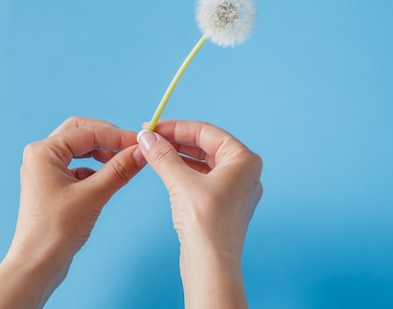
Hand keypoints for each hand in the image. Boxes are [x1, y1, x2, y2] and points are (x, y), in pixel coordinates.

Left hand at [0, 117, 145, 308]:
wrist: (37, 264)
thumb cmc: (57, 229)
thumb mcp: (94, 194)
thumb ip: (120, 169)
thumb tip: (143, 151)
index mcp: (44, 151)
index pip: (89, 132)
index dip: (118, 136)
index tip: (142, 143)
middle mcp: (42, 156)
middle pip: (81, 133)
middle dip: (108, 138)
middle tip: (131, 147)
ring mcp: (46, 171)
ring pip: (80, 149)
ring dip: (103, 152)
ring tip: (124, 162)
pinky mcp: (53, 186)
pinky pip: (79, 167)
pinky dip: (96, 168)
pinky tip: (109, 179)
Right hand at [137, 120, 262, 308]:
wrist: (212, 264)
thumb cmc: (206, 223)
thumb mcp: (181, 182)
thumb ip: (163, 156)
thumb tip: (147, 136)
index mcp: (245, 160)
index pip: (207, 132)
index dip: (177, 127)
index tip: (152, 127)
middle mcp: (245, 172)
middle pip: (207, 146)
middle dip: (177, 141)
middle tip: (150, 137)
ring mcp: (236, 189)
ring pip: (204, 162)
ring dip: (178, 156)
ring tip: (153, 151)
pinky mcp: (224, 204)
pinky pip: (203, 178)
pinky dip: (184, 172)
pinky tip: (166, 169)